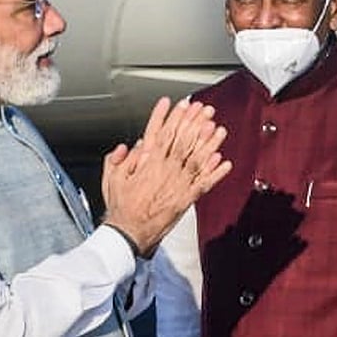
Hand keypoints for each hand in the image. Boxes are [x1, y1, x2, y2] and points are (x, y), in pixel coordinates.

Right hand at [101, 97, 231, 255]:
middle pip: (183, 140)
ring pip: (196, 158)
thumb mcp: (111, 179)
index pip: (161, 133)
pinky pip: (204, 183)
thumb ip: (118, 160)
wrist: (129, 232)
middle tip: (205, 109)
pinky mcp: (186, 198)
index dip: (172, 117)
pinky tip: (224, 161)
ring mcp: (177, 183)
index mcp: (147, 163)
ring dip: (209, 142)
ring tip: (219, 128)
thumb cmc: (121, 207)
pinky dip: (215, 173)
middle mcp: (165, 170)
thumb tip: (131, 145)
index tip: (180, 103)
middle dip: (195, 123)